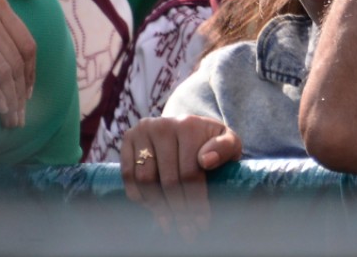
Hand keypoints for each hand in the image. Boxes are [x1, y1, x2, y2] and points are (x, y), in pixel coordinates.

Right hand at [122, 116, 242, 240]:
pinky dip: (140, 196)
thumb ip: (225, 148)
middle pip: (168, 180)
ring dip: (158, 207)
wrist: (187, 126)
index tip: (201, 222)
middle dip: (178, 210)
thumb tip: (206, 160)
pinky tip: (153, 208)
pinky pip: (128, 176)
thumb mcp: (228, 141)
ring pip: (146, 180)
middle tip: (186, 230)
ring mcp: (142, 131)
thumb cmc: (211, 140)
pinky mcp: (127, 139)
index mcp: (189, 126)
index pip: (190, 173)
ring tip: (169, 223)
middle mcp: (163, 125)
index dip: (196, 201)